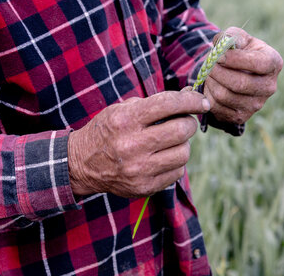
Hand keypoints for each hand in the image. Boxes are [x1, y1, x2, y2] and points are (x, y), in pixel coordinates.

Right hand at [67, 90, 210, 197]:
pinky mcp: (144, 187)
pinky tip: (163, 158)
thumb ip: (156, 103)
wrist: (80, 165)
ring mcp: (138, 169)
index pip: (169, 104)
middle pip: (181, 130)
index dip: (191, 101)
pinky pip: (177, 173)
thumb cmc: (107, 131)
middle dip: (189, 123)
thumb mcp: (123, 109)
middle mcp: (132, 145)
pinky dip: (175, 163)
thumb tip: (190, 96)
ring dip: (183, 144)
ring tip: (171, 142)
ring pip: (183, 153)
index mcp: (126, 120)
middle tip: (184, 122)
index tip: (202, 102)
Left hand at [204, 27, 282, 124]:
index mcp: (273, 63)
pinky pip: (218, 107)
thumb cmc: (237, 50)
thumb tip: (224, 44)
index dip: (235, 59)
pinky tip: (211, 85)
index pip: (259, 64)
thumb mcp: (237, 37)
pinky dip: (208, 95)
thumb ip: (231, 35)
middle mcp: (269, 86)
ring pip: (225, 96)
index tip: (219, 55)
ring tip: (209, 73)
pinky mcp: (241, 116)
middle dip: (217, 72)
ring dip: (211, 82)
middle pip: (239, 83)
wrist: (235, 72)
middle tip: (209, 64)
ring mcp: (257, 104)